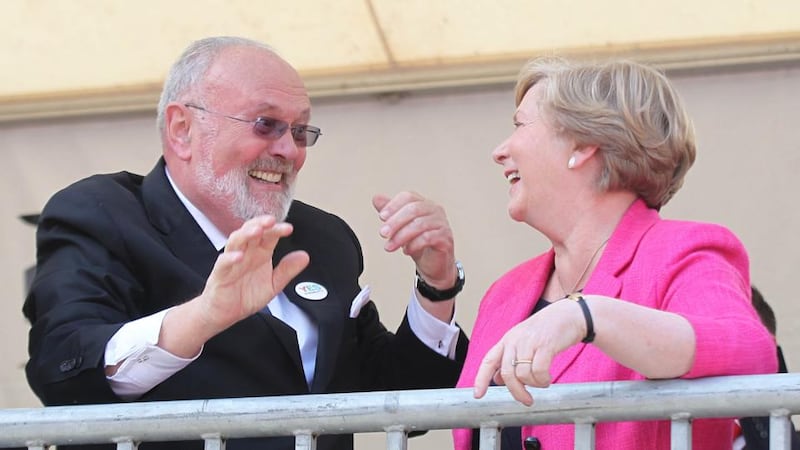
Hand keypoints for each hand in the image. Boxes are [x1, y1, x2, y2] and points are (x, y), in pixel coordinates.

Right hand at [199, 215, 309, 334]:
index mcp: (259, 253)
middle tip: (271, 220)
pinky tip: (239, 256)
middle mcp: (245, 253)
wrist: (225, 314)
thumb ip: (287, 270)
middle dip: (260, 224)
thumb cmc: (246, 295)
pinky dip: (230, 258)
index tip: (289, 229)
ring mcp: (231, 262)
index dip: (277, 230)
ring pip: (236, 241)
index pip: (268, 236)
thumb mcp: (273, 284)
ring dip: (245, 234)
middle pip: (251, 231)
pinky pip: (223, 263)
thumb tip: (305, 256)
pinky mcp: (220, 274)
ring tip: (257, 231)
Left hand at [372, 192, 455, 286]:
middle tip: (382, 233)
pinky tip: (406, 251)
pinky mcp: (445, 238)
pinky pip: (428, 237)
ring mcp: (442, 224)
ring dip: (401, 236)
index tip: (382, 217)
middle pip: (413, 209)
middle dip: (395, 222)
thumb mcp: (401, 227)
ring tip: (390, 246)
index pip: (408, 197)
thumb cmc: (419, 243)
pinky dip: (414, 244)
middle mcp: (435, 210)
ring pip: (419, 224)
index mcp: (424, 204)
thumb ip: (391, 213)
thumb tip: (376, 198)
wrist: (434, 264)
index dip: (393, 205)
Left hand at [473, 298, 586, 405]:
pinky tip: (548, 378)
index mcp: (508, 340)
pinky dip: (543, 380)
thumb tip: (497, 379)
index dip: (481, 378)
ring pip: (523, 375)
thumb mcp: (524, 342)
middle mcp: (515, 340)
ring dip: (535, 384)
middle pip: (507, 374)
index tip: (477, 395)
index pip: (489, 360)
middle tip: (527, 400)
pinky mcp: (545, 345)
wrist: (570, 315)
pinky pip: (539, 371)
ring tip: (543, 381)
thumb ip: (510, 359)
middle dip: (517, 392)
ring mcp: (530, 342)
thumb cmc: (548, 330)